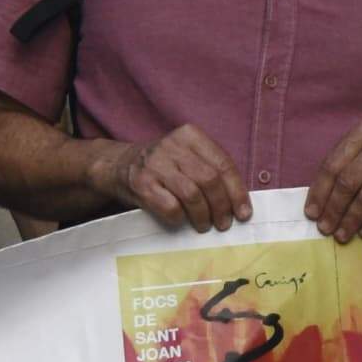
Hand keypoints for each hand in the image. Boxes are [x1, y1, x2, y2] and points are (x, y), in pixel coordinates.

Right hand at [92, 123, 249, 230]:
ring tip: (204, 225)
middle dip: (221, 207)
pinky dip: (179, 218)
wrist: (117, 166)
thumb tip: (240, 204)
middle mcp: (171, 145)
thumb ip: (211, 171)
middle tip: (223, 224)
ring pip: (192, 194)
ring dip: (202, 216)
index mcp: (190, 136)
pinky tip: (180, 221)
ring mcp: (154, 163)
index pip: (223, 164)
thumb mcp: (186, 158)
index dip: (237, 192)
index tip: (243, 213)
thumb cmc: (162, 168)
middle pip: (209, 180)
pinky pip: (170, 206)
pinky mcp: (140, 182)